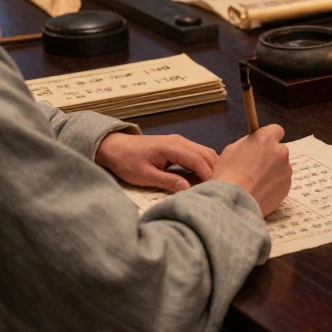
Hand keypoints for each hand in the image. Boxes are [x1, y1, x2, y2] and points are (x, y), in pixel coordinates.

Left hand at [95, 133, 218, 192]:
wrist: (115, 147)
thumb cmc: (127, 162)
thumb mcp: (145, 175)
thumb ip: (167, 181)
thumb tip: (188, 188)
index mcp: (172, 147)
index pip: (199, 160)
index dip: (209, 175)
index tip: (213, 189)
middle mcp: (180, 141)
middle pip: (207, 154)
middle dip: (214, 171)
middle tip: (216, 188)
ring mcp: (180, 142)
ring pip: (205, 152)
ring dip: (211, 167)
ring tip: (211, 184)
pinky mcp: (178, 145)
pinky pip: (198, 153)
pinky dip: (204, 163)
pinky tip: (203, 176)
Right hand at [212, 125, 291, 215]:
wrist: (234, 201)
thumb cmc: (228, 173)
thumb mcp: (232, 150)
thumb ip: (248, 144)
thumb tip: (255, 146)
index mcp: (266, 139)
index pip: (276, 130)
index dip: (269, 137)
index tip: (262, 145)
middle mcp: (280, 152)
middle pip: (279, 150)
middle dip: (270, 157)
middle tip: (255, 168)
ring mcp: (286, 170)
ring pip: (281, 167)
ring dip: (273, 172)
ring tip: (257, 183)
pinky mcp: (288, 187)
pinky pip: (281, 182)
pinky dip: (274, 185)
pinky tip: (261, 192)